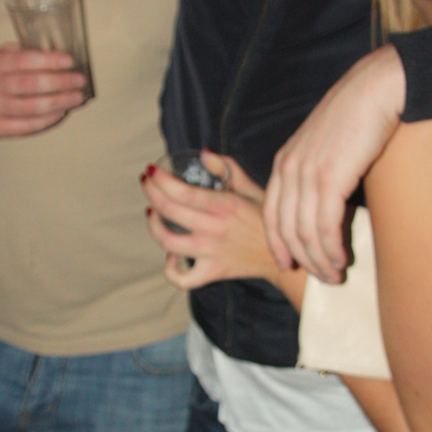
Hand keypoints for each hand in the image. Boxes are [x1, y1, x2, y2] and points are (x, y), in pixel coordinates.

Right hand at [0, 44, 87, 136]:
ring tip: (77, 98)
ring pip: (32, 107)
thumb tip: (56, 54)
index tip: (70, 61)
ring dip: (60, 102)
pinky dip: (48, 120)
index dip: (49, 61)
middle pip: (31, 85)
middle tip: (80, 81)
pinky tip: (61, 113)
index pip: (24, 60)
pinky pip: (26, 126)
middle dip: (61, 82)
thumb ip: (20, 54)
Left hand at [142, 152, 275, 288]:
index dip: (160, 180)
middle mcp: (215, 229)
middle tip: (146, 183)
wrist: (285, 257)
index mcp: (225, 206)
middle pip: (169, 211)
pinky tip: (170, 255)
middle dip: (151, 192)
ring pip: (168, 242)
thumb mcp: (252, 187)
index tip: (151, 171)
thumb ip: (227, 168)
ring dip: (153, 225)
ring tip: (152, 214)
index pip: (182, 192)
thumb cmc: (266, 220)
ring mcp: (211, 253)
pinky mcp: (213, 272)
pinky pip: (183, 278)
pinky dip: (171, 268)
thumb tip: (203, 152)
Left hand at [263, 45, 406, 282]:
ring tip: (335, 275)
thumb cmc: (357, 116)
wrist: (375, 90)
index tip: (290, 263)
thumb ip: (316, 170)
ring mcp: (307, 174)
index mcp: (284, 161)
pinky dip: (331, 248)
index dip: (277, 243)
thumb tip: (327, 200)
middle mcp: (289, 169)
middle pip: (285, 229)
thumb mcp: (324, 144)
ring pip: (304, 232)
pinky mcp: (329, 178)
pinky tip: (342, 258)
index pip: (270, 213)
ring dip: (319, 259)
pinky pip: (324, 226)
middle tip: (322, 277)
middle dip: (302, 259)